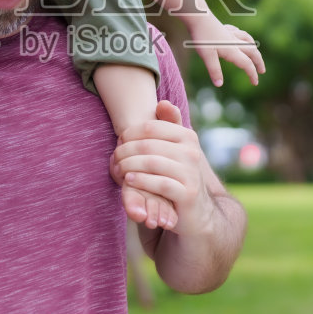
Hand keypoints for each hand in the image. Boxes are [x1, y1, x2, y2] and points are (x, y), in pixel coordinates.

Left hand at [109, 100, 218, 235]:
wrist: (197, 210)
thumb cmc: (179, 175)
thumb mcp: (177, 148)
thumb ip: (170, 125)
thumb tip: (162, 103)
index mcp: (188, 137)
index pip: (151, 127)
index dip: (130, 134)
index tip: (119, 142)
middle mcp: (192, 152)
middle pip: (148, 145)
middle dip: (125, 151)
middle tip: (114, 158)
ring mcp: (191, 173)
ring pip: (151, 163)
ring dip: (128, 166)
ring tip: (118, 170)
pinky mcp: (188, 194)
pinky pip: (158, 183)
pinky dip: (140, 181)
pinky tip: (129, 181)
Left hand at [186, 14, 263, 87]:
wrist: (197, 16)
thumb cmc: (202, 36)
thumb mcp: (207, 56)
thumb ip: (214, 70)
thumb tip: (219, 84)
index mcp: (232, 50)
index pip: (246, 64)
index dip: (252, 74)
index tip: (255, 83)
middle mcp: (234, 42)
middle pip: (252, 52)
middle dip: (258, 62)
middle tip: (262, 71)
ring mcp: (230, 34)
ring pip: (248, 41)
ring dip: (254, 49)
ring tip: (255, 54)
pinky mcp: (224, 29)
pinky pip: (238, 33)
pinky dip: (243, 37)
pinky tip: (239, 36)